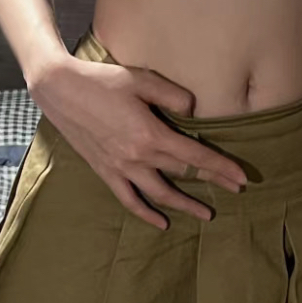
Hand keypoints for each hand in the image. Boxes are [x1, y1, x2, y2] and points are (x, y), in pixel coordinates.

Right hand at [28, 51, 247, 229]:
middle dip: (212, 182)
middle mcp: (137, 157)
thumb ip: (172, 96)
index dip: (220, 168)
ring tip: (206, 215)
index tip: (241, 178)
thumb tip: (193, 112)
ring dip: (184, 206)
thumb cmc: (102, 80)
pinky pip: (128, 200)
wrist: (60, 90)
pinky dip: (145, 213)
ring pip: (159, 194)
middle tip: (235, 190)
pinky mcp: (106, 172)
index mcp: (150, 134)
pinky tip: (161, 223)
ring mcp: (120, 168)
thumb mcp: (141, 79)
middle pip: (182, 174)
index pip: (194, 156)